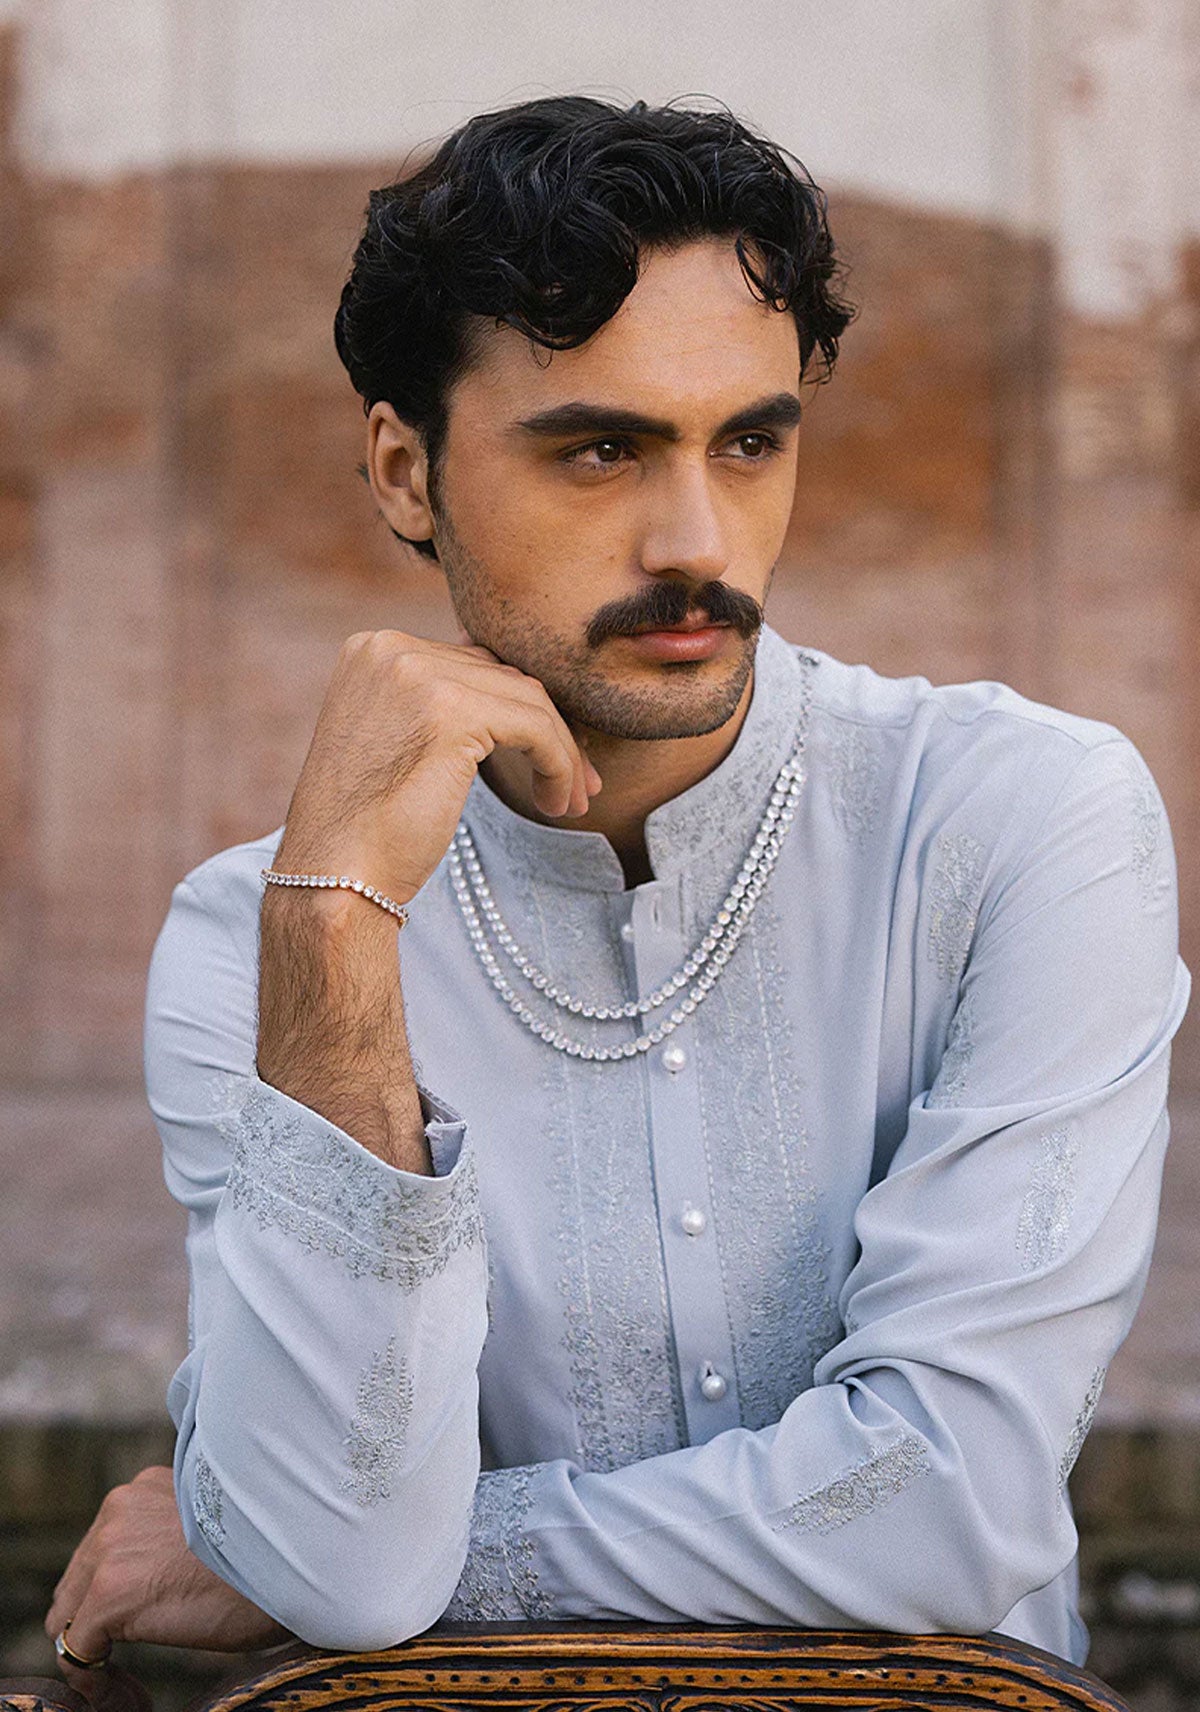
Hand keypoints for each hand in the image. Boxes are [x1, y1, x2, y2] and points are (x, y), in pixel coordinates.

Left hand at [45, 1466, 287, 1707]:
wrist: (298, 1554)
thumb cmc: (274, 1547)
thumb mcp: (216, 1526)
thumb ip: (176, 1537)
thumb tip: (163, 1581)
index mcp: (148, 1488)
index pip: (104, 1548)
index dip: (115, 1593)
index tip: (143, 1622)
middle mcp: (121, 1508)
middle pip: (76, 1582)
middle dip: (98, 1620)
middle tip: (133, 1658)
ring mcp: (111, 1549)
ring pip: (68, 1616)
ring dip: (95, 1646)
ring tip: (131, 1677)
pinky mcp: (111, 1594)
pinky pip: (75, 1651)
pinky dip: (94, 1679)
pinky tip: (129, 1691)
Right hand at [272, 629, 602, 908]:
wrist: (334, 878)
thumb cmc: (366, 828)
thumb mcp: (394, 741)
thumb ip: (438, 702)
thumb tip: (507, 681)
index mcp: (373, 649)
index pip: (472, 663)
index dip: (518, 711)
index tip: (550, 756)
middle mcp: (391, 649)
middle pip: (503, 676)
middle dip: (548, 730)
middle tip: (576, 784)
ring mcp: (419, 675)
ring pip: (528, 700)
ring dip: (562, 753)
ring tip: (572, 800)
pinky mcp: (452, 712)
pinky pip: (536, 728)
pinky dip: (560, 765)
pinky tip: (557, 803)